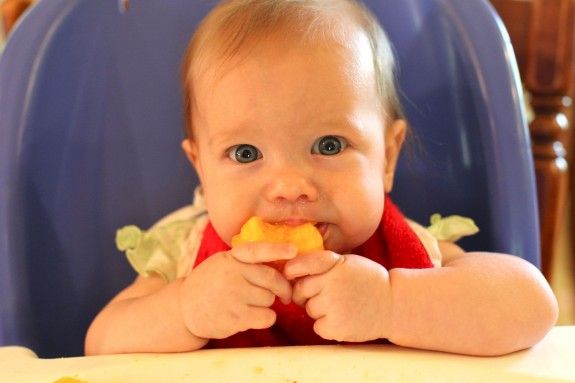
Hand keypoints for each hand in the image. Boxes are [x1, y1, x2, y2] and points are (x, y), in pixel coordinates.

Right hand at [179, 242, 296, 339]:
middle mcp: (233, 274)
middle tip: (285, 295)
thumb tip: (281, 261)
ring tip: (252, 304)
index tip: (293, 250)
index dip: (277, 250)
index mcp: (231, 258)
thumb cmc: (210, 284)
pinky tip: (253, 317)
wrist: (184, 309)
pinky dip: (266, 318)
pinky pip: (267, 317)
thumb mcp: (222, 263)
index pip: (257, 250)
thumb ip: (246, 261)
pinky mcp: (236, 317)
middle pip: (272, 279)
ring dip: (268, 304)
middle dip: (283, 288)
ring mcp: (234, 296)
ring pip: (270, 299)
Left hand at [285, 252, 391, 341]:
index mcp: (334, 264)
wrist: (394, 304)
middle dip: (306, 294)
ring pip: (309, 309)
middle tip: (325, 294)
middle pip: (300, 290)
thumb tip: (289, 269)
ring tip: (340, 306)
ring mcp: (333, 306)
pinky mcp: (336, 327)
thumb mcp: (348, 262)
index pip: (300, 265)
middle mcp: (331, 284)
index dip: (291, 270)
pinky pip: (317, 326)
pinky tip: (343, 319)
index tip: (290, 275)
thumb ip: (323, 262)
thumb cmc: (367, 281)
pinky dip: (326, 326)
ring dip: (319, 310)